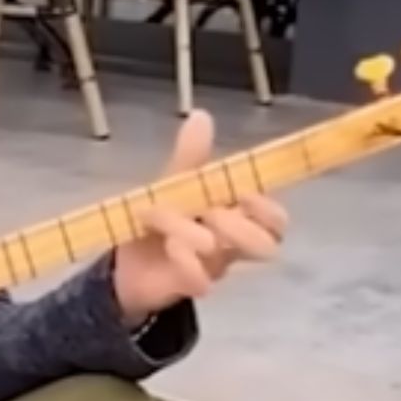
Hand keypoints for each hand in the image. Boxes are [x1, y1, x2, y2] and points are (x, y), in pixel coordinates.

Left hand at [112, 111, 287, 326]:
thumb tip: (201, 116)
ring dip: (204, 239)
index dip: (268, 209)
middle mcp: (232, 242)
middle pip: (270, 241)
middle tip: (208, 214)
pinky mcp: (192, 285)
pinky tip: (169, 249)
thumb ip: (191, 156)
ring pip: (231, 256)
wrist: (124, 261)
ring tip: (175, 233)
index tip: (241, 195)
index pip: (276, 218)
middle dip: (241, 225)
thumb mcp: (173, 184)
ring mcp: (215, 266)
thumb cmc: (160, 222)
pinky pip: (203, 282)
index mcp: (236, 214)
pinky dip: (186, 263)